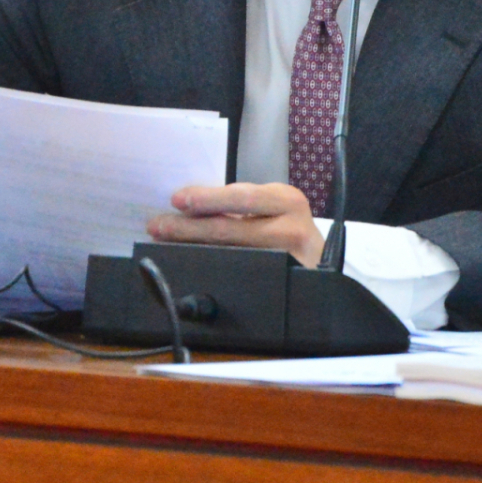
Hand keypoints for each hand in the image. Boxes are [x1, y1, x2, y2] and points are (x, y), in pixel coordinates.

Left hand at [147, 182, 323, 267]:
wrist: (322, 264)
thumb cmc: (288, 230)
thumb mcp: (273, 209)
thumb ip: (241, 207)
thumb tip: (190, 207)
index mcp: (286, 200)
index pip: (241, 197)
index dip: (207, 199)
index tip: (177, 200)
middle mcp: (292, 227)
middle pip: (232, 228)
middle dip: (189, 228)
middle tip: (159, 226)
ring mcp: (290, 259)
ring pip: (233, 255)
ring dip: (194, 248)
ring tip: (166, 243)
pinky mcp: (286, 285)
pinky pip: (243, 277)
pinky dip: (215, 270)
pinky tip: (194, 266)